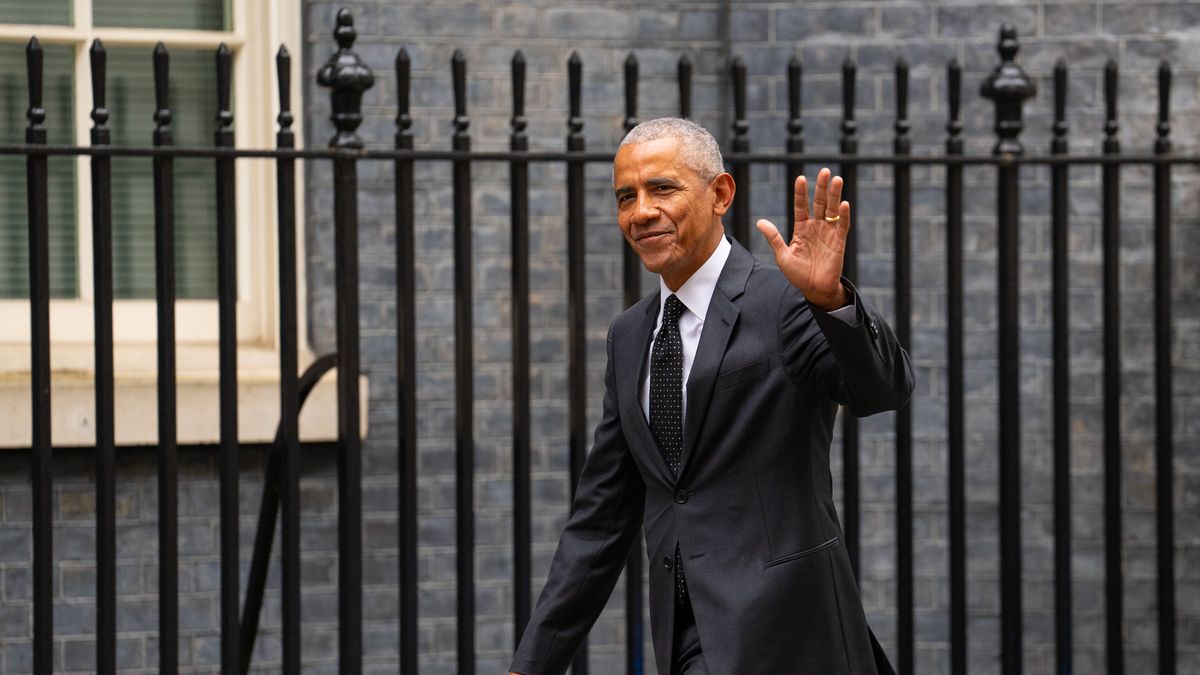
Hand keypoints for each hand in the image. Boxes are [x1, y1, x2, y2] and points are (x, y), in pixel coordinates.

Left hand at [755, 168, 848, 310]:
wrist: (814, 289)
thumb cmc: (797, 274)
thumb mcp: (783, 255)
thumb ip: (773, 238)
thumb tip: (759, 222)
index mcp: (801, 228)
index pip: (801, 206)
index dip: (801, 193)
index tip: (800, 178)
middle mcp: (816, 227)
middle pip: (819, 203)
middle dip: (822, 187)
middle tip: (824, 171)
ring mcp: (828, 233)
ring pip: (832, 210)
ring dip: (835, 195)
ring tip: (837, 179)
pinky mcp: (839, 242)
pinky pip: (842, 226)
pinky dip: (843, 215)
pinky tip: (843, 204)